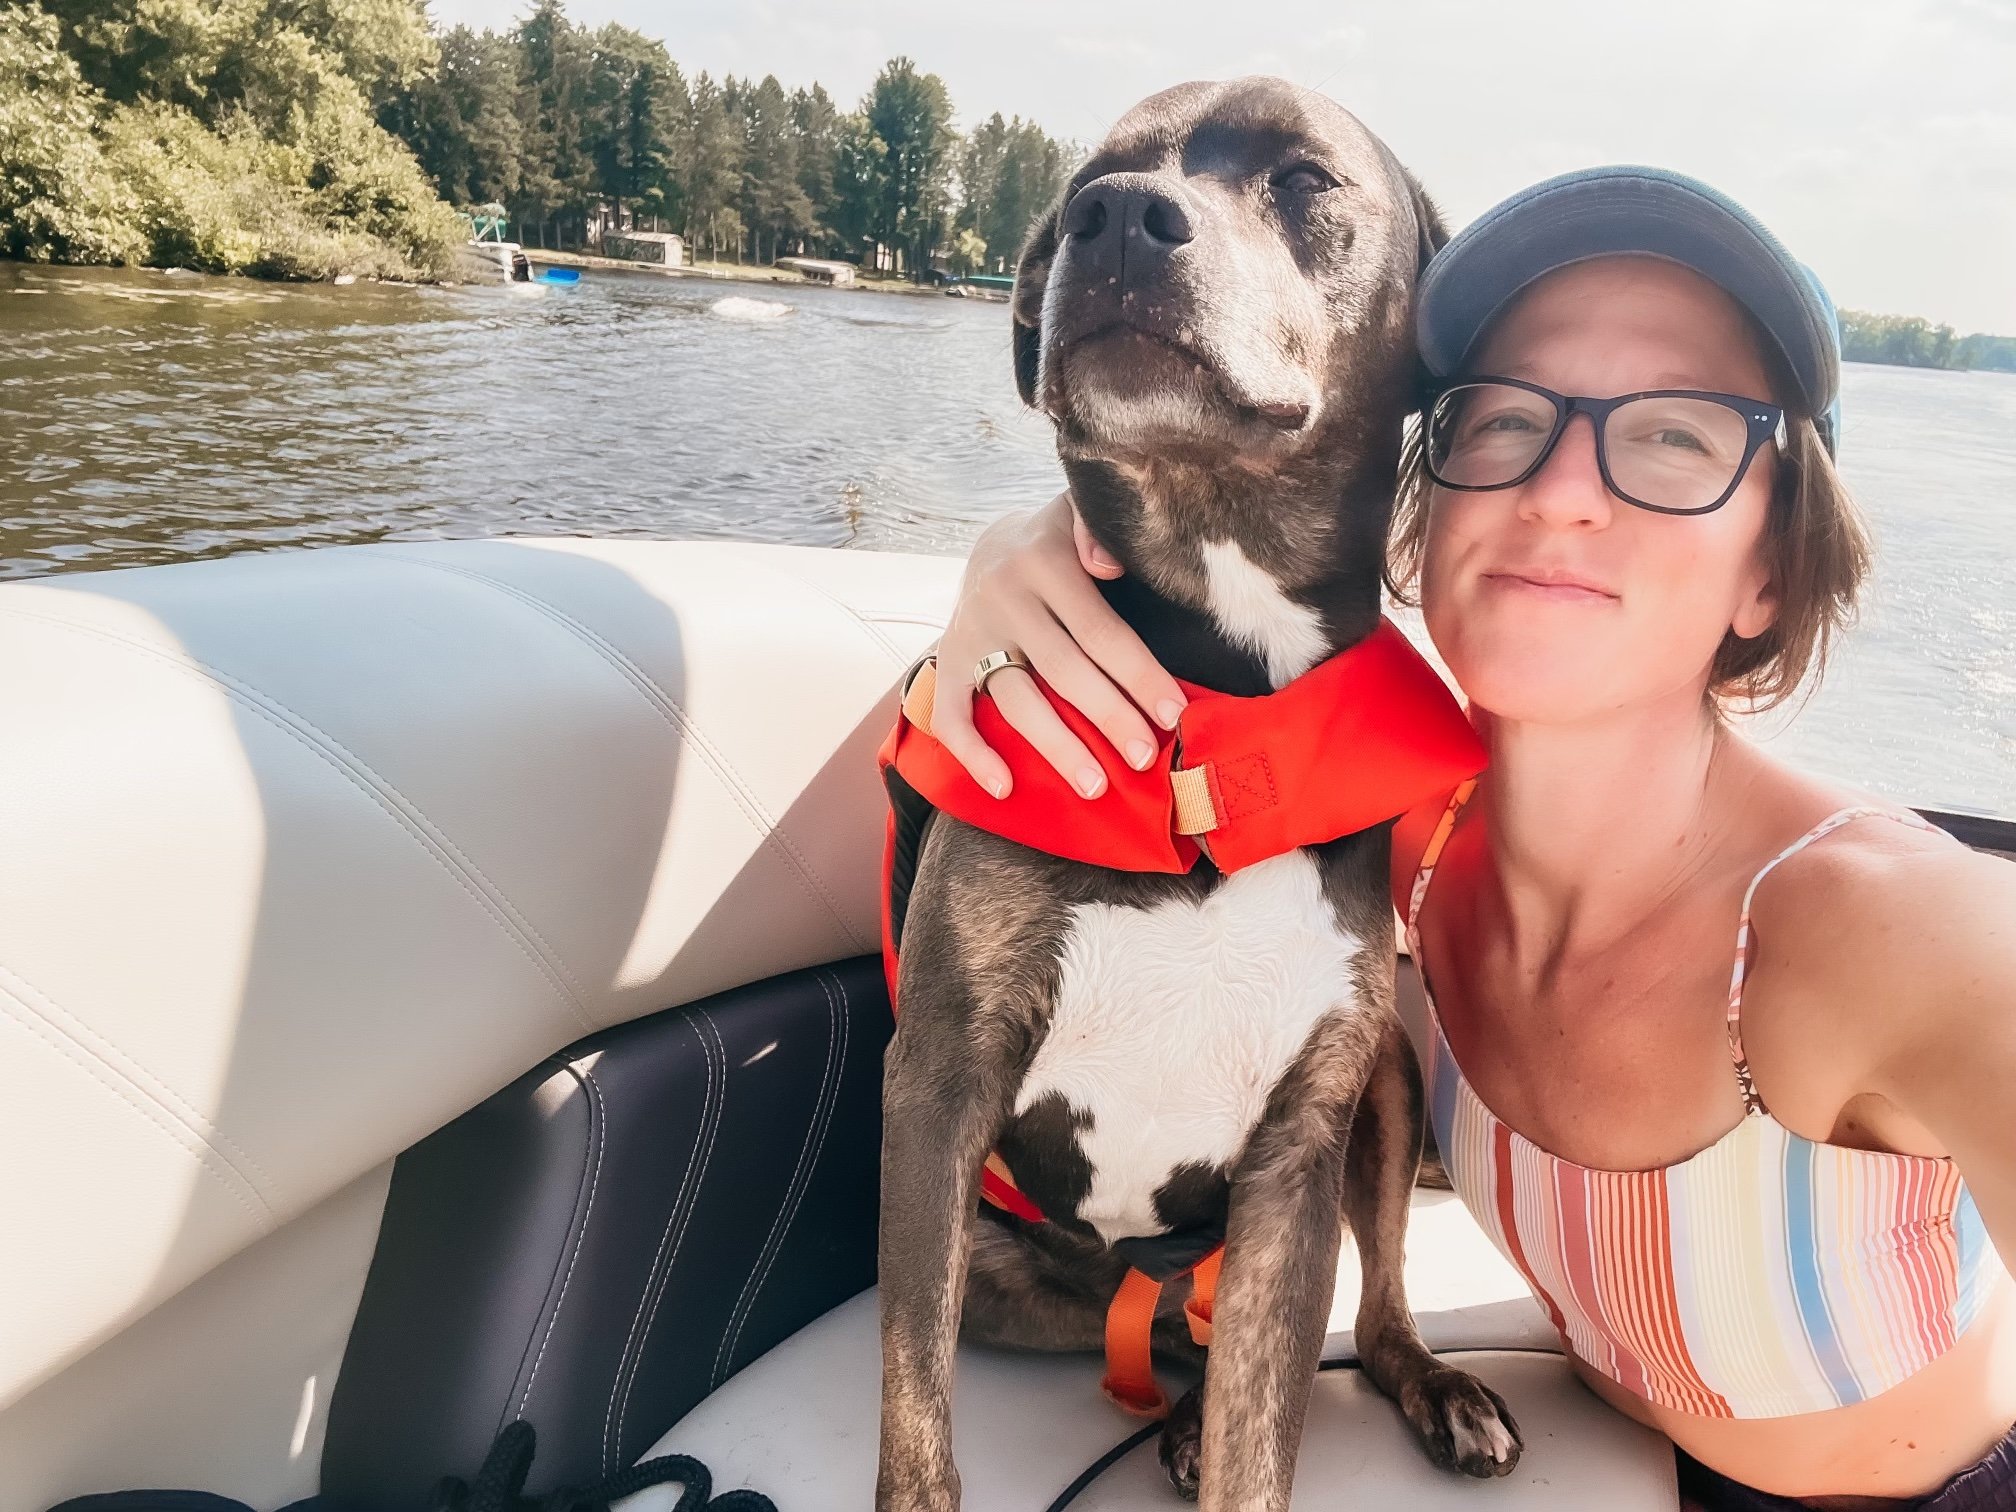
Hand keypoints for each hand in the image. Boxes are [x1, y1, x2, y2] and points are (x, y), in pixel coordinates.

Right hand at [931, 492, 1186, 799]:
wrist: (996, 543)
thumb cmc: (1063, 538)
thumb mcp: (1082, 513)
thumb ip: (1100, 528)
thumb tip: (1109, 566)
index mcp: (1044, 561)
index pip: (1099, 630)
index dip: (1138, 675)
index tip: (1173, 714)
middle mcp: (1003, 597)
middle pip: (1063, 670)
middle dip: (1108, 717)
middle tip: (1143, 757)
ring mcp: (971, 633)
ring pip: (1015, 700)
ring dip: (1055, 747)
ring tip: (1095, 786)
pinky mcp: (947, 661)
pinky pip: (952, 715)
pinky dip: (973, 754)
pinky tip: (1005, 787)